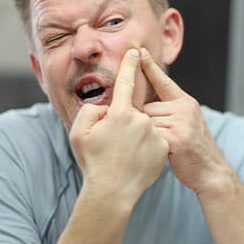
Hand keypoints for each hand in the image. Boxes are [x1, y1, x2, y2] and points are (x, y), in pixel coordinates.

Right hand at [69, 49, 168, 204]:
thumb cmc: (93, 162)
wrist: (112, 192)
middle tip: (114, 143)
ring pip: (144, 126)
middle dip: (124, 121)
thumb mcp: (79, 134)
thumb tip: (106, 106)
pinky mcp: (164, 146)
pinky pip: (154, 138)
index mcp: (120, 113)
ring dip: (134, 135)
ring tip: (124, 154)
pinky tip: (136, 159)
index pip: (127, 82)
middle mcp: (141, 120)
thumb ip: (90, 111)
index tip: (135, 50)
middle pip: (133, 111)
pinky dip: (146, 145)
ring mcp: (154, 134)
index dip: (130, 65)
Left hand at [140, 48, 228, 195]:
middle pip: (148, 106)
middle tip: (158, 136)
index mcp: (186, 102)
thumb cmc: (192, 147)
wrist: (210, 171)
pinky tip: (162, 151)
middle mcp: (185, 108)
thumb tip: (146, 104)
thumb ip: (170, 110)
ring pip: (147, 120)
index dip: (150, 66)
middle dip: (146, 121)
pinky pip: (151, 134)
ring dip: (148, 133)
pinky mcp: (177, 137)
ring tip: (163, 145)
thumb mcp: (186, 122)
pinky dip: (151, 143)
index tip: (139, 52)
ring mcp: (182, 122)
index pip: (164, 81)